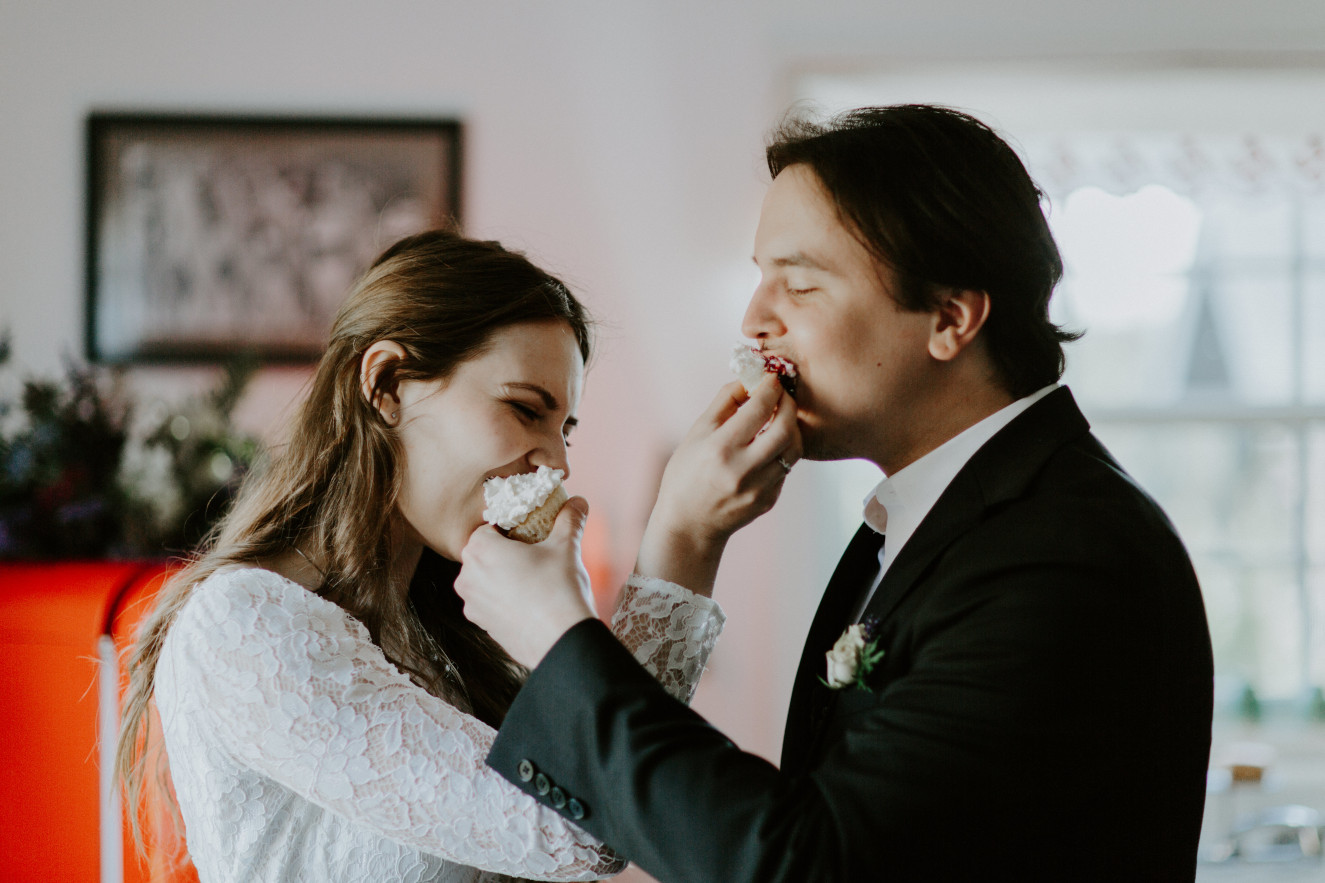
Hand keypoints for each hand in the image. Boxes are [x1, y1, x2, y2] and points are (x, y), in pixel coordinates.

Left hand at [455, 496, 596, 667]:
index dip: (509, 528)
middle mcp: (467, 576)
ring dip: (503, 576)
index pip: (488, 527)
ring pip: (485, 578)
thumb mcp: (566, 547)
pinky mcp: (481, 625)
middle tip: (534, 554)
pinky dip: (504, 598)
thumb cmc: (559, 590)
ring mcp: (472, 604)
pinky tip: (529, 600)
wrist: (561, 641)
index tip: (528, 533)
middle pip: (484, 553)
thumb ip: (569, 519)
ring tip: (534, 579)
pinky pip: (490, 601)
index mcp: (480, 549)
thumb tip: (579, 501)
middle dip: (505, 551)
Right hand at [635, 373, 800, 594]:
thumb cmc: (686, 474)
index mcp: (720, 449)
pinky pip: (786, 467)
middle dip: (789, 404)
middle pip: (786, 427)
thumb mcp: (697, 433)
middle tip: (782, 395)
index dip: (771, 387)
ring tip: (779, 418)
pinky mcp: (769, 500)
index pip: (760, 408)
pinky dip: (782, 450)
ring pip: (793, 448)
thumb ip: (724, 402)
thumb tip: (749, 379)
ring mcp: (759, 489)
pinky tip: (769, 445)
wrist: (688, 524)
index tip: (772, 378)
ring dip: (791, 427)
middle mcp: (742, 470)